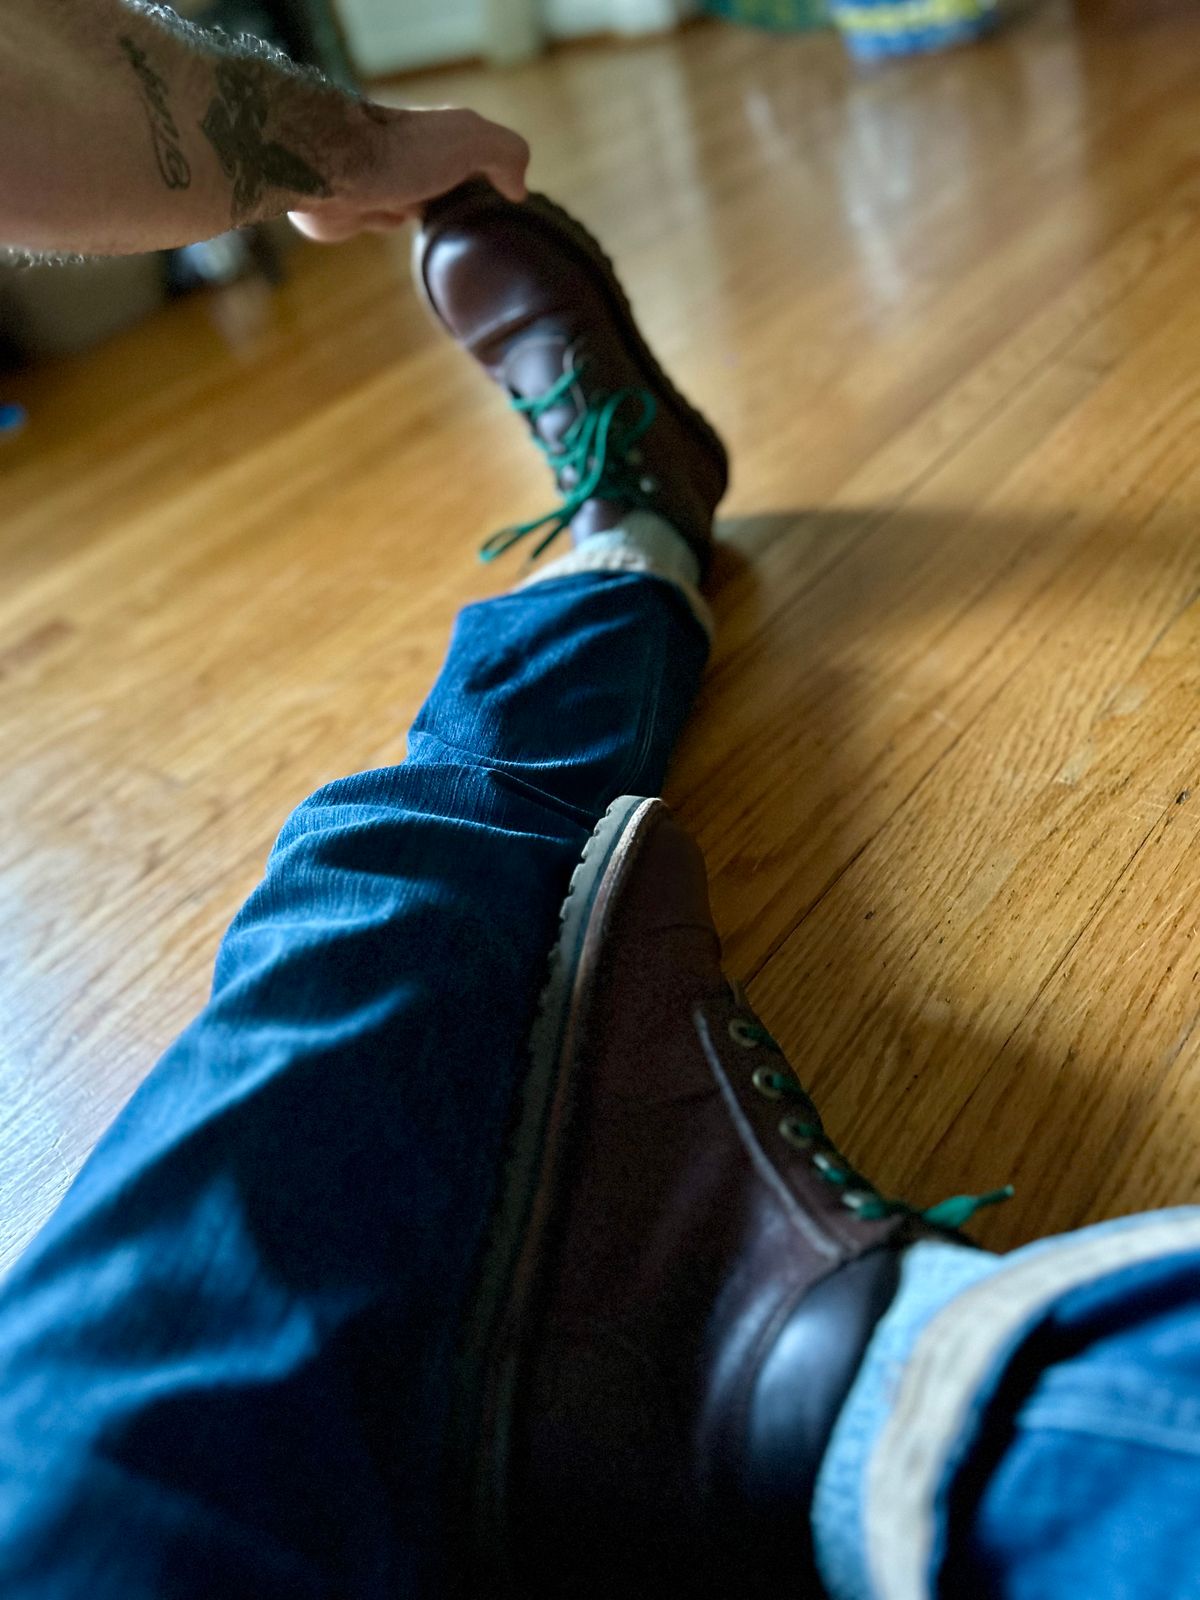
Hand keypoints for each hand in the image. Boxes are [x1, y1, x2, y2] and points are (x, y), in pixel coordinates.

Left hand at [288, 104, 528, 242]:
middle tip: (476, 226)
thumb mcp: (471, 141)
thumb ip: (506, 154)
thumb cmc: (404, 155)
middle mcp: (411, 152)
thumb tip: (518, 189)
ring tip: (440, 234)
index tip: (506, 201)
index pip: (477, 153)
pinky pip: (382, 219)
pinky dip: (389, 226)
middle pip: (447, 178)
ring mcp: (382, 177)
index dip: (494, 175)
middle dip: (458, 198)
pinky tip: (397, 231)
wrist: (331, 170)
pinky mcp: (355, 202)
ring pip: (414, 200)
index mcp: (441, 135)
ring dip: (423, 215)